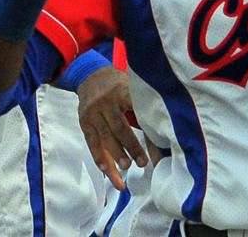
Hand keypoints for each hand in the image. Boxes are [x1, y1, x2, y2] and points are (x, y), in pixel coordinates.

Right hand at [76, 65, 147, 190]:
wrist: (91, 76)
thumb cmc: (119, 85)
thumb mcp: (132, 86)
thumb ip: (143, 104)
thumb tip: (163, 131)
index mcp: (122, 91)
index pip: (136, 109)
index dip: (146, 125)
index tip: (158, 139)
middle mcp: (105, 102)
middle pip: (119, 127)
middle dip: (131, 146)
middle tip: (143, 163)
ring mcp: (92, 113)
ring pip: (104, 138)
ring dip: (116, 155)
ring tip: (127, 168)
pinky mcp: (84, 122)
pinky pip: (91, 143)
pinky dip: (99, 158)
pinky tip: (107, 170)